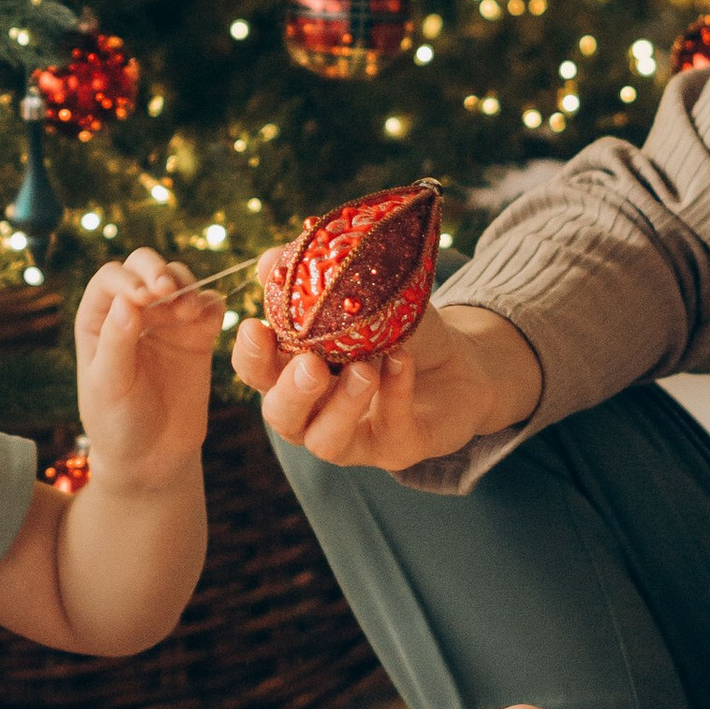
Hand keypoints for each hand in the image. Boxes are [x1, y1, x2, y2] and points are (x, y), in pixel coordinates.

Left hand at [73, 249, 224, 486]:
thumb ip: (116, 343)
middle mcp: (132, 311)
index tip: (143, 297)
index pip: (110, 279)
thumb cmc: (118, 422)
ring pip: (179, 278)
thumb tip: (128, 300)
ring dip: (185, 284)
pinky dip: (211, 302)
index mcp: (98, 319)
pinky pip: (209, 305)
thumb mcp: (109, 386)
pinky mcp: (198, 335)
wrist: (152, 458)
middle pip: (144, 266)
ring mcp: (167, 321)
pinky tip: (208, 319)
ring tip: (187, 311)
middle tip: (167, 290)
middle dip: (156, 270)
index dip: (127, 279)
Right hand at [231, 295, 540, 476]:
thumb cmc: (398, 329)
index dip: (249, 355)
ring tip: (365, 370)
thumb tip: (269, 260)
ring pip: (325, 441)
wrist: (460, 362)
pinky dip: (394, 394)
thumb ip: (317, 281)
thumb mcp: (363, 295)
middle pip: (281, 415)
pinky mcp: (394, 449)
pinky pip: (388, 430)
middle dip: (292, 392)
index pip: (257, 371)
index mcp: (294, 371)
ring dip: (341, 406)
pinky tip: (402, 361)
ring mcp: (353, 435)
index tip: (255, 327)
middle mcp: (314, 410)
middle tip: (311, 366)